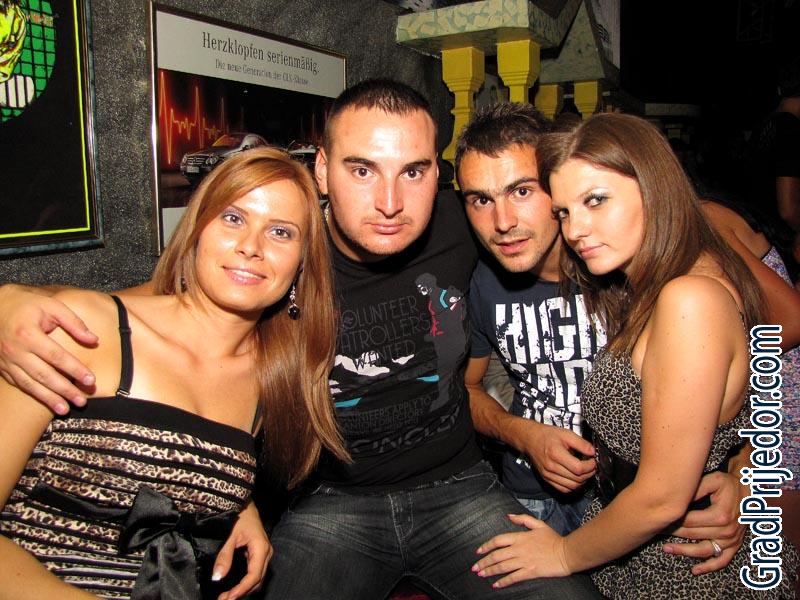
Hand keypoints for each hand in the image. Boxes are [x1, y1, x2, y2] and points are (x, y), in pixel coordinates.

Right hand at [0, 284, 96, 413]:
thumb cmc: (27, 305)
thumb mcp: (51, 305)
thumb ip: (73, 322)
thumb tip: (94, 340)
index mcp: (29, 334)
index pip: (57, 356)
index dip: (75, 369)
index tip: (91, 380)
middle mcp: (16, 351)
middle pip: (44, 375)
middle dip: (64, 390)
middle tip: (82, 401)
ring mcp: (6, 361)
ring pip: (30, 384)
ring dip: (48, 399)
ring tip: (65, 410)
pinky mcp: (2, 367)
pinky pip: (19, 384)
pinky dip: (33, 394)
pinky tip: (46, 401)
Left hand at [213, 501, 271, 599]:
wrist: (245, 504)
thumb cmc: (239, 516)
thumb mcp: (230, 536)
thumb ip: (224, 557)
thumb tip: (217, 578)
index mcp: (261, 548)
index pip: (253, 576)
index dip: (241, 589)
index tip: (228, 598)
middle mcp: (266, 553)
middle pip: (257, 580)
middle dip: (241, 593)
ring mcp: (265, 554)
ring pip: (257, 578)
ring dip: (244, 590)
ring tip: (227, 596)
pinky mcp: (260, 554)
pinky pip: (255, 573)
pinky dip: (246, 583)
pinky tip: (234, 588)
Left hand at [472, 514, 569, 587]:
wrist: (567, 552)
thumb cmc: (553, 539)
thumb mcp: (538, 524)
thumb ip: (522, 519)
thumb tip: (508, 516)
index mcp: (520, 537)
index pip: (498, 541)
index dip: (486, 546)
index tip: (478, 551)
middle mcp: (519, 549)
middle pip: (496, 555)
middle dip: (484, 562)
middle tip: (475, 567)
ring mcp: (524, 561)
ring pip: (502, 566)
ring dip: (490, 571)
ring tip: (481, 575)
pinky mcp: (530, 572)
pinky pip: (514, 577)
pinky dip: (503, 581)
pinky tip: (496, 585)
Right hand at [516, 421, 595, 492]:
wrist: (530, 439)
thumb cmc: (547, 435)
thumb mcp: (566, 433)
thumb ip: (581, 443)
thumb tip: (593, 452)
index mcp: (556, 454)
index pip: (579, 468)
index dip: (590, 466)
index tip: (593, 460)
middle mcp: (551, 467)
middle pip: (577, 479)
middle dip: (589, 473)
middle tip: (592, 466)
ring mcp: (548, 475)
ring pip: (572, 486)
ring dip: (583, 481)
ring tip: (586, 472)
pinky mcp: (547, 479)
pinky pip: (564, 489)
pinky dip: (573, 486)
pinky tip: (576, 478)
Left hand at [663, 471, 745, 573]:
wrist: (750, 492)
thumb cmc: (730, 485)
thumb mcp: (714, 481)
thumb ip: (696, 489)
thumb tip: (678, 499)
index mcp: (720, 515)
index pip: (689, 521)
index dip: (673, 520)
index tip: (659, 518)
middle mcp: (726, 531)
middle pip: (693, 535)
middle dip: (673, 533)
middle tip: (656, 530)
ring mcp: (731, 540)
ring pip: (703, 551)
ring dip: (684, 551)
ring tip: (667, 549)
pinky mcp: (734, 545)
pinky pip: (721, 561)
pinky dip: (708, 567)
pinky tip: (694, 570)